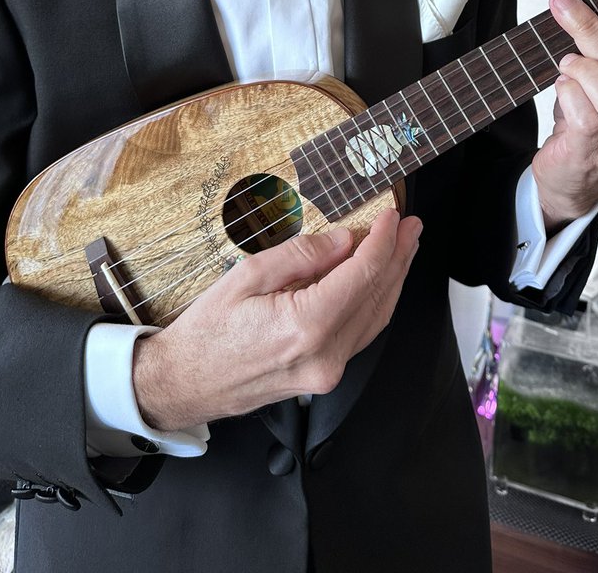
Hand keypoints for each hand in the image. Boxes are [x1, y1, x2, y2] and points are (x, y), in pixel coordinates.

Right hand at [132, 208, 421, 430]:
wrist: (185, 382)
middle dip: (398, 256)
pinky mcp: (324, 377)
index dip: (383, 240)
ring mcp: (328, 371)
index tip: (392, 215)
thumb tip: (345, 240)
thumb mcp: (248, 275)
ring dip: (393, 279)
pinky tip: (379, 282)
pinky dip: (375, 303)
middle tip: (412, 226)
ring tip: (404, 248)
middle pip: (377, 296)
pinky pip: (362, 334)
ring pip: (376, 318)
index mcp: (306, 325)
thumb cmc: (208, 330)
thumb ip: (302, 255)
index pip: (363, 274)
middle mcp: (325, 354)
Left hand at [531, 0, 597, 227]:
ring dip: (583, 71)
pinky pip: (585, 119)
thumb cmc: (591, 124)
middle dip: (592, 29)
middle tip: (564, 5)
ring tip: (567, 64)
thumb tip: (577, 6)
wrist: (571, 178)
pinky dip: (569, 94)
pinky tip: (564, 88)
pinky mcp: (597, 160)